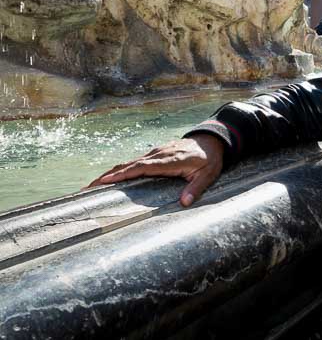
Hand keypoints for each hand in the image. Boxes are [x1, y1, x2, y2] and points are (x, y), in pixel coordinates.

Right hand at [86, 134, 224, 206]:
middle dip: (108, 176)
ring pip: (129, 162)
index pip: (143, 167)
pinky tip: (110, 179)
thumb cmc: (210, 159)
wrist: (212, 140)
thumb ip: (196, 188)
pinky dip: (120, 170)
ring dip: (111, 173)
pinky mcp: (155, 154)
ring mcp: (156, 153)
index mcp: (170, 160)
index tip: (105, 181)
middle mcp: (159, 154)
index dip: (123, 174)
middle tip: (87, 188)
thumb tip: (184, 202)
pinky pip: (134, 162)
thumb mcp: (208, 174)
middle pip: (129, 165)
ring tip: (92, 186)